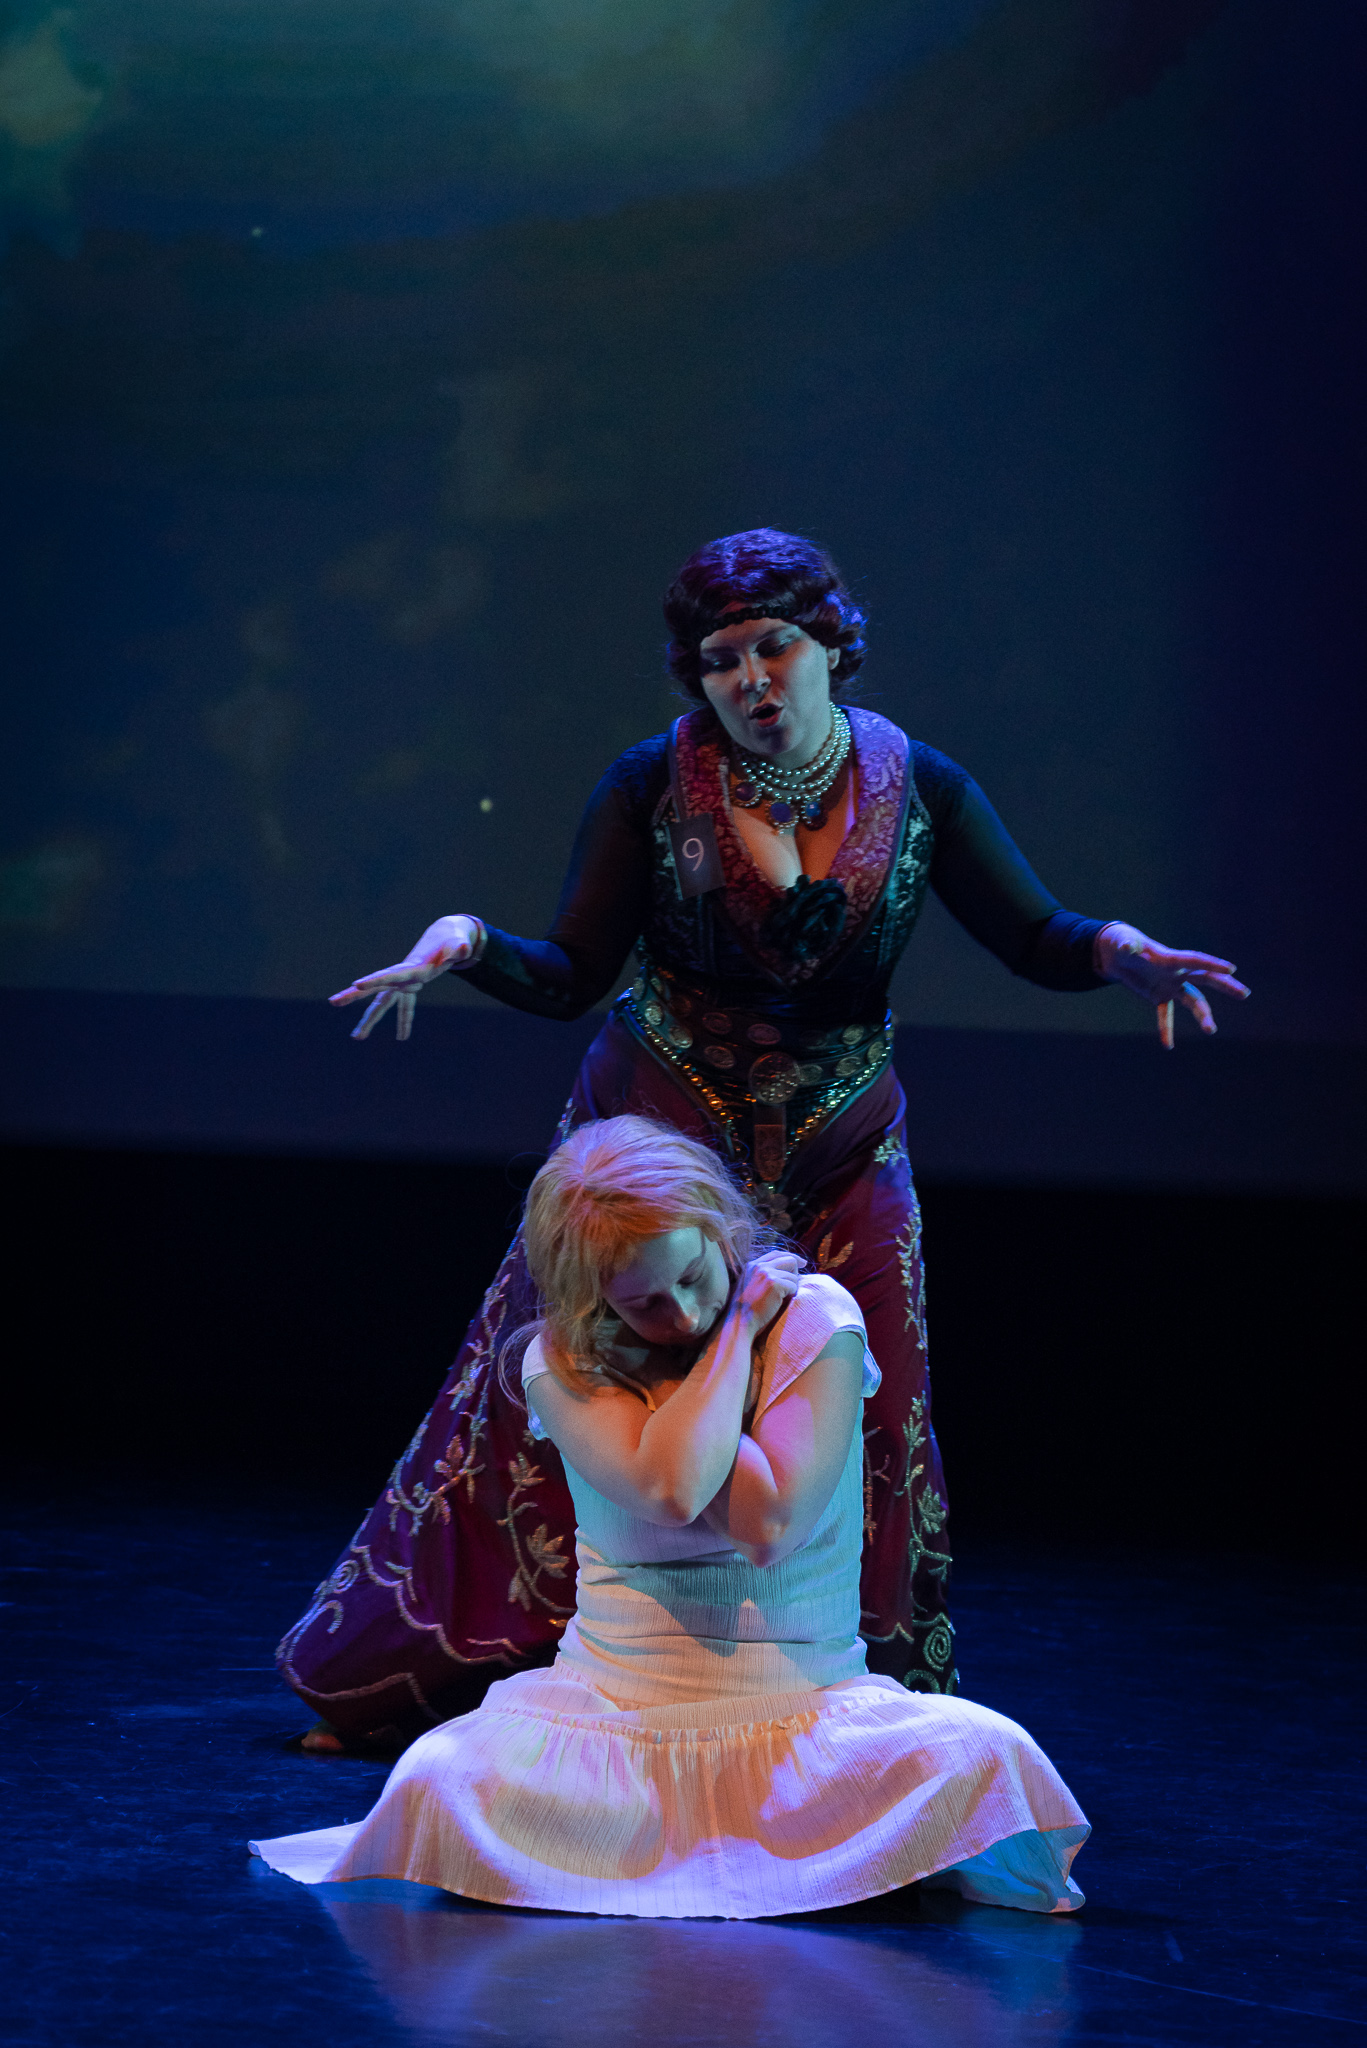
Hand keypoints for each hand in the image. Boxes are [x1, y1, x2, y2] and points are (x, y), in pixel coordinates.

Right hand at [329, 915, 483, 1039]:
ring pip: (382, 1004)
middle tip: (333, 1001)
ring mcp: (404, 984)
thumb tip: (463, 950)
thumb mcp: (458, 944)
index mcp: (410, 968)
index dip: (373, 980)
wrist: (448, 938)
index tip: (355, 984)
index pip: (388, 976)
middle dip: (353, 995)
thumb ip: (459, 948)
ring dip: (370, 1021)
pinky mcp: (412, 988)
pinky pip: (406, 1008)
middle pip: (374, 988)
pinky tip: (403, 1038)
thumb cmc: (454, 941)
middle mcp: (402, 977)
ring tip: (357, 1037)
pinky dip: (405, 1022)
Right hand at [734, 1251, 803, 1328]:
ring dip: (792, 1287)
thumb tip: (784, 1270)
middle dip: (796, 1272)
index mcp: (752, 1265)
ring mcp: (767, 1274)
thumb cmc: (746, 1308)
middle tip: (794, 1285)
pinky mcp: (775, 1284)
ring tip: (783, 1297)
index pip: (776, 1254)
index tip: (802, 1262)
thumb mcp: (749, 1284)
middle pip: (789, 1260)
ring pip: (793, 1275)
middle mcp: (759, 1266)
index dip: (791, 1257)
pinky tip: (781, 1301)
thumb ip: (762, 1274)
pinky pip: (794, 1286)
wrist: (740, 1321)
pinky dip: (792, 1294)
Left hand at [1094, 922, 1250, 1048]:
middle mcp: (1176, 972)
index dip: (1212, 964)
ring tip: (1210, 1030)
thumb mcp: (1123, 942)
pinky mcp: (1159, 996)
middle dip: (1225, 985)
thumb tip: (1128, 947)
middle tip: (1244, 994)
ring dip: (1202, 1015)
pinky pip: (1166, 1015)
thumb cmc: (1122, 942)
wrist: (1116, 953)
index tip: (1231, 968)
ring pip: (1193, 1001)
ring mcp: (1170, 985)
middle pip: (1206, 979)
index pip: (1195, 961)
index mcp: (1170, 958)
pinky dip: (1166, 1029)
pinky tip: (1168, 1045)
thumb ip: (1127, 945)